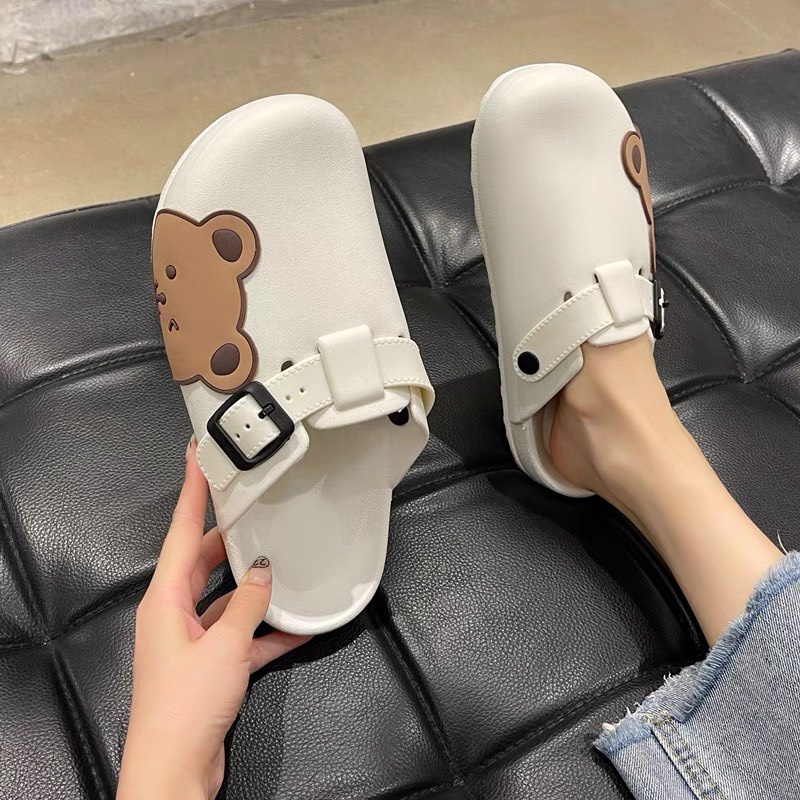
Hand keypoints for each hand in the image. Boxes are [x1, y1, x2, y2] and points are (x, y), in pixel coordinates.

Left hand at [117, 438, 309, 799]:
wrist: (174, 771)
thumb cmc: (186, 705)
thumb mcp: (224, 646)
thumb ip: (248, 604)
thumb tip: (264, 572)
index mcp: (164, 599)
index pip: (181, 530)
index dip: (192, 491)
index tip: (197, 455)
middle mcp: (172, 614)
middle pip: (203, 560)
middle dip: (229, 536)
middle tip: (253, 507)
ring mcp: (190, 640)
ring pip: (225, 597)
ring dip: (254, 587)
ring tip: (282, 562)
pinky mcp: (208, 666)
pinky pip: (241, 636)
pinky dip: (266, 630)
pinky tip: (299, 626)